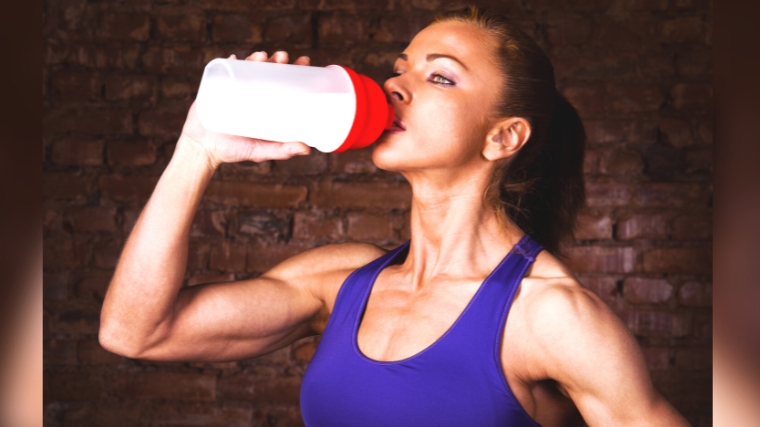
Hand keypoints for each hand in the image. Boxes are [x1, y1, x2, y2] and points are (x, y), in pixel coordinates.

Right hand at [180, 51, 312, 167]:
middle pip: (268, 71)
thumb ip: (282, 150)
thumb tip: (307, 149)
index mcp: (267, 104)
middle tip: (283, 57)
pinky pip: (224, 70)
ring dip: (256, 57)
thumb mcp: (261, 150)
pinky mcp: (217, 87)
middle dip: (277, 60)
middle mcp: (253, 93)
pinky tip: (235, 58)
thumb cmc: (234, 150)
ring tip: (262, 56)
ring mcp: (234, 88)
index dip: (295, 70)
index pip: (284, 82)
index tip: (305, 62)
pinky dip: (230, 62)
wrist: (202, 149)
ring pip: (248, 67)